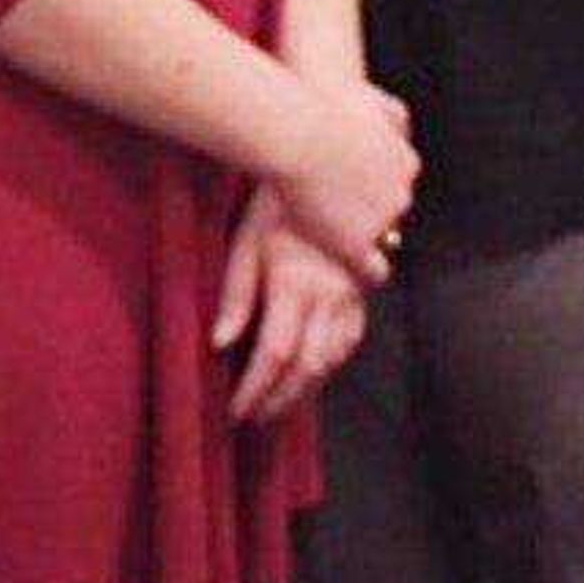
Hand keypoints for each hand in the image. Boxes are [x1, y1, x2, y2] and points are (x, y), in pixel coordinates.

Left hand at [211, 186, 370, 424]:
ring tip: (281, 403)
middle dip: (281, 400)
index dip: (255, 390)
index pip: (274, 355)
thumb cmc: (279, 200)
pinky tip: (316, 368)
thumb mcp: (247, 241)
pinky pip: (353, 337)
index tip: (236, 410)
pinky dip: (333, 361)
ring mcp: (350, 292)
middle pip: (308, 367)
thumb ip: (236, 296)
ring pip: (334, 357)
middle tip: (256, 418)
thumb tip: (221, 343)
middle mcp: (328, 294)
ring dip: (307, 388)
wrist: (329, 164)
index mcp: (295, 284)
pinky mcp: (362, 286)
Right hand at [263, 71, 418, 284]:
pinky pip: (375, 270)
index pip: (400, 186)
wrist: (298, 135)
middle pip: (394, 213)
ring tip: (345, 244)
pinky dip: (368, 272)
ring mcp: (382, 221)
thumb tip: (404, 122)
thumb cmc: (324, 109)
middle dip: (375, 215)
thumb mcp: (372, 99)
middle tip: (346, 217)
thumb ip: (393, 113)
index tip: (357, 193)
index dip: (377, 190)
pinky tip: (353, 271)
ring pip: (386, 240)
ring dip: (370, 241)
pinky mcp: (358, 245)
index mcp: (407, 163)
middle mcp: (402, 194)